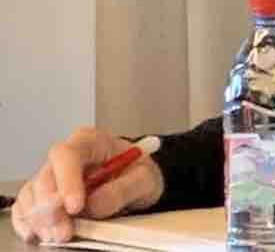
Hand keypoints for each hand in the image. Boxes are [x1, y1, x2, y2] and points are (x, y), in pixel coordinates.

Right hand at [11, 127, 163, 243]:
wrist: (137, 179)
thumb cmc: (138, 171)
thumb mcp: (144, 178)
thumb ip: (123, 189)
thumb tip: (94, 204)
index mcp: (92, 142)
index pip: (68, 154)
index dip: (67, 180)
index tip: (75, 206)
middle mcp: (68, 156)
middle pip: (46, 177)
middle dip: (51, 207)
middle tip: (65, 230)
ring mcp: (55, 176)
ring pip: (32, 194)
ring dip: (40, 218)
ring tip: (59, 235)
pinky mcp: (47, 196)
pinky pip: (27, 207)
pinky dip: (29, 222)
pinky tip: (38, 234)